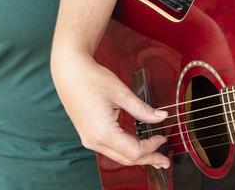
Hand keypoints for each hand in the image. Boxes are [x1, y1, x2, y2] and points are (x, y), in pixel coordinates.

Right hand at [51, 50, 170, 167]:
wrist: (69, 73)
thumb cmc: (91, 79)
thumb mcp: (122, 93)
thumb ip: (143, 109)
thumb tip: (161, 117)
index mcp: (104, 132)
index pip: (134, 151)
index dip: (152, 147)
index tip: (163, 137)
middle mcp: (95, 141)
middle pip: (127, 159)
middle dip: (148, 159)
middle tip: (165, 161)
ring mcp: (90, 139)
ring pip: (119, 156)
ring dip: (138, 157)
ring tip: (155, 157)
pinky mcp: (89, 135)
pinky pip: (111, 148)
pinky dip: (127, 150)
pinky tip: (138, 147)